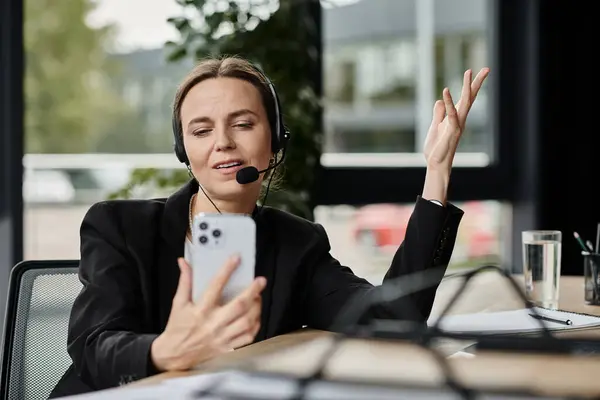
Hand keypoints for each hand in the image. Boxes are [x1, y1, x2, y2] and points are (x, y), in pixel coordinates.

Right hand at [151, 255, 265, 371]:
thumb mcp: (178, 303)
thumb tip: (184, 262)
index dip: (226, 270)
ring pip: (246, 322)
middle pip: (239, 306)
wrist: (174, 355)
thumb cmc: (177, 327)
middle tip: (261, 281)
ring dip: (256, 308)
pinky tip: (255, 316)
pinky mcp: (227, 347)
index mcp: (201, 310)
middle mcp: (213, 324)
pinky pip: (247, 337)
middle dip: (253, 291)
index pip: (215, 286)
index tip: (236, 259)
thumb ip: (185, 281)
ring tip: (258, 297)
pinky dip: (255, 325)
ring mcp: (222, 337)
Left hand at [423, 68, 489, 172]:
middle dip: (477, 83)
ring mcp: (457, 124)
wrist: (435, 163)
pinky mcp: (451, 130)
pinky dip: (448, 102)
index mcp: (456, 117)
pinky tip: (445, 91)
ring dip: (467, 87)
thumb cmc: (436, 148)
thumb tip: (439, 101)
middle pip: (471, 97)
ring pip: (465, 102)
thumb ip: (438, 114)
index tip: (473, 71)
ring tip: (469, 72)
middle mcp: (460, 119)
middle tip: (487, 68)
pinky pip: (451, 114)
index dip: (470, 85)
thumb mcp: (435, 127)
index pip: (465, 98)